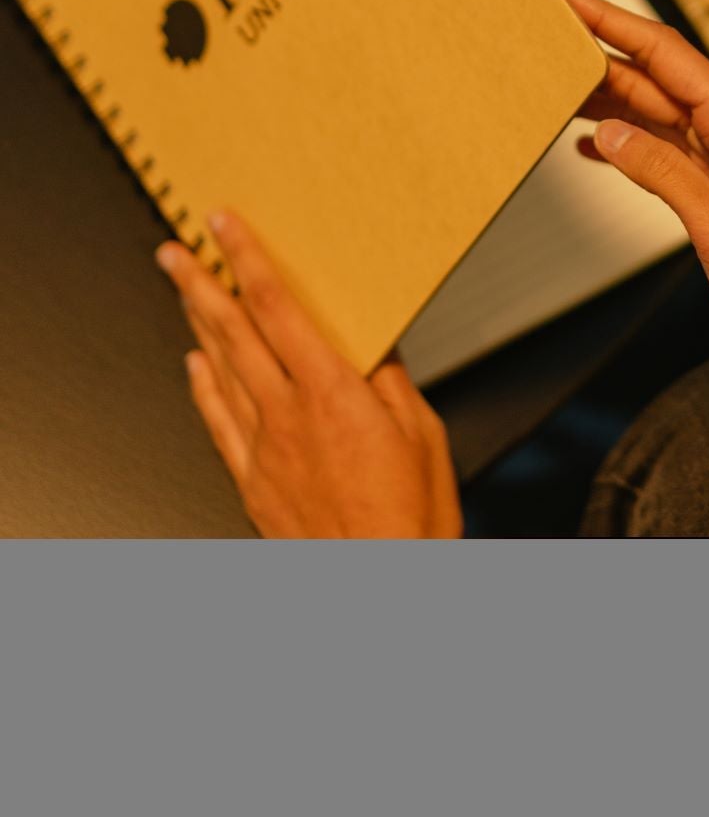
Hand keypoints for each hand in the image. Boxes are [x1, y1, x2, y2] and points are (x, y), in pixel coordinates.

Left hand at [156, 211, 462, 537]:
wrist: (380, 587)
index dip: (248, 261)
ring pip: (219, 371)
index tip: (227, 229)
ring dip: (196, 324)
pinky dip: (203, 387)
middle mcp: (288, 416)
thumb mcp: (424, 436)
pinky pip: (218, 422)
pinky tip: (195, 365)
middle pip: (233, 333)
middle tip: (176, 251)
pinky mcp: (254, 482)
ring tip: (181, 290)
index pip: (278, 308)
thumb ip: (392, 383)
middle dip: (201, 284)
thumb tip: (374, 346)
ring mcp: (263, 450)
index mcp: (333, 394)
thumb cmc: (408, 523)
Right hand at [562, 0, 708, 409]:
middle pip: (652, 74)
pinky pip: (659, 150)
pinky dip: (621, 142)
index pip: (664, 53)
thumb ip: (663, 174)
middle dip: (598, 50)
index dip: (610, 20)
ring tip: (551, 80)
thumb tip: (609, 131)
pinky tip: (587, 143)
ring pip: (652, 110)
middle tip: (542, 33)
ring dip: (604, 95)